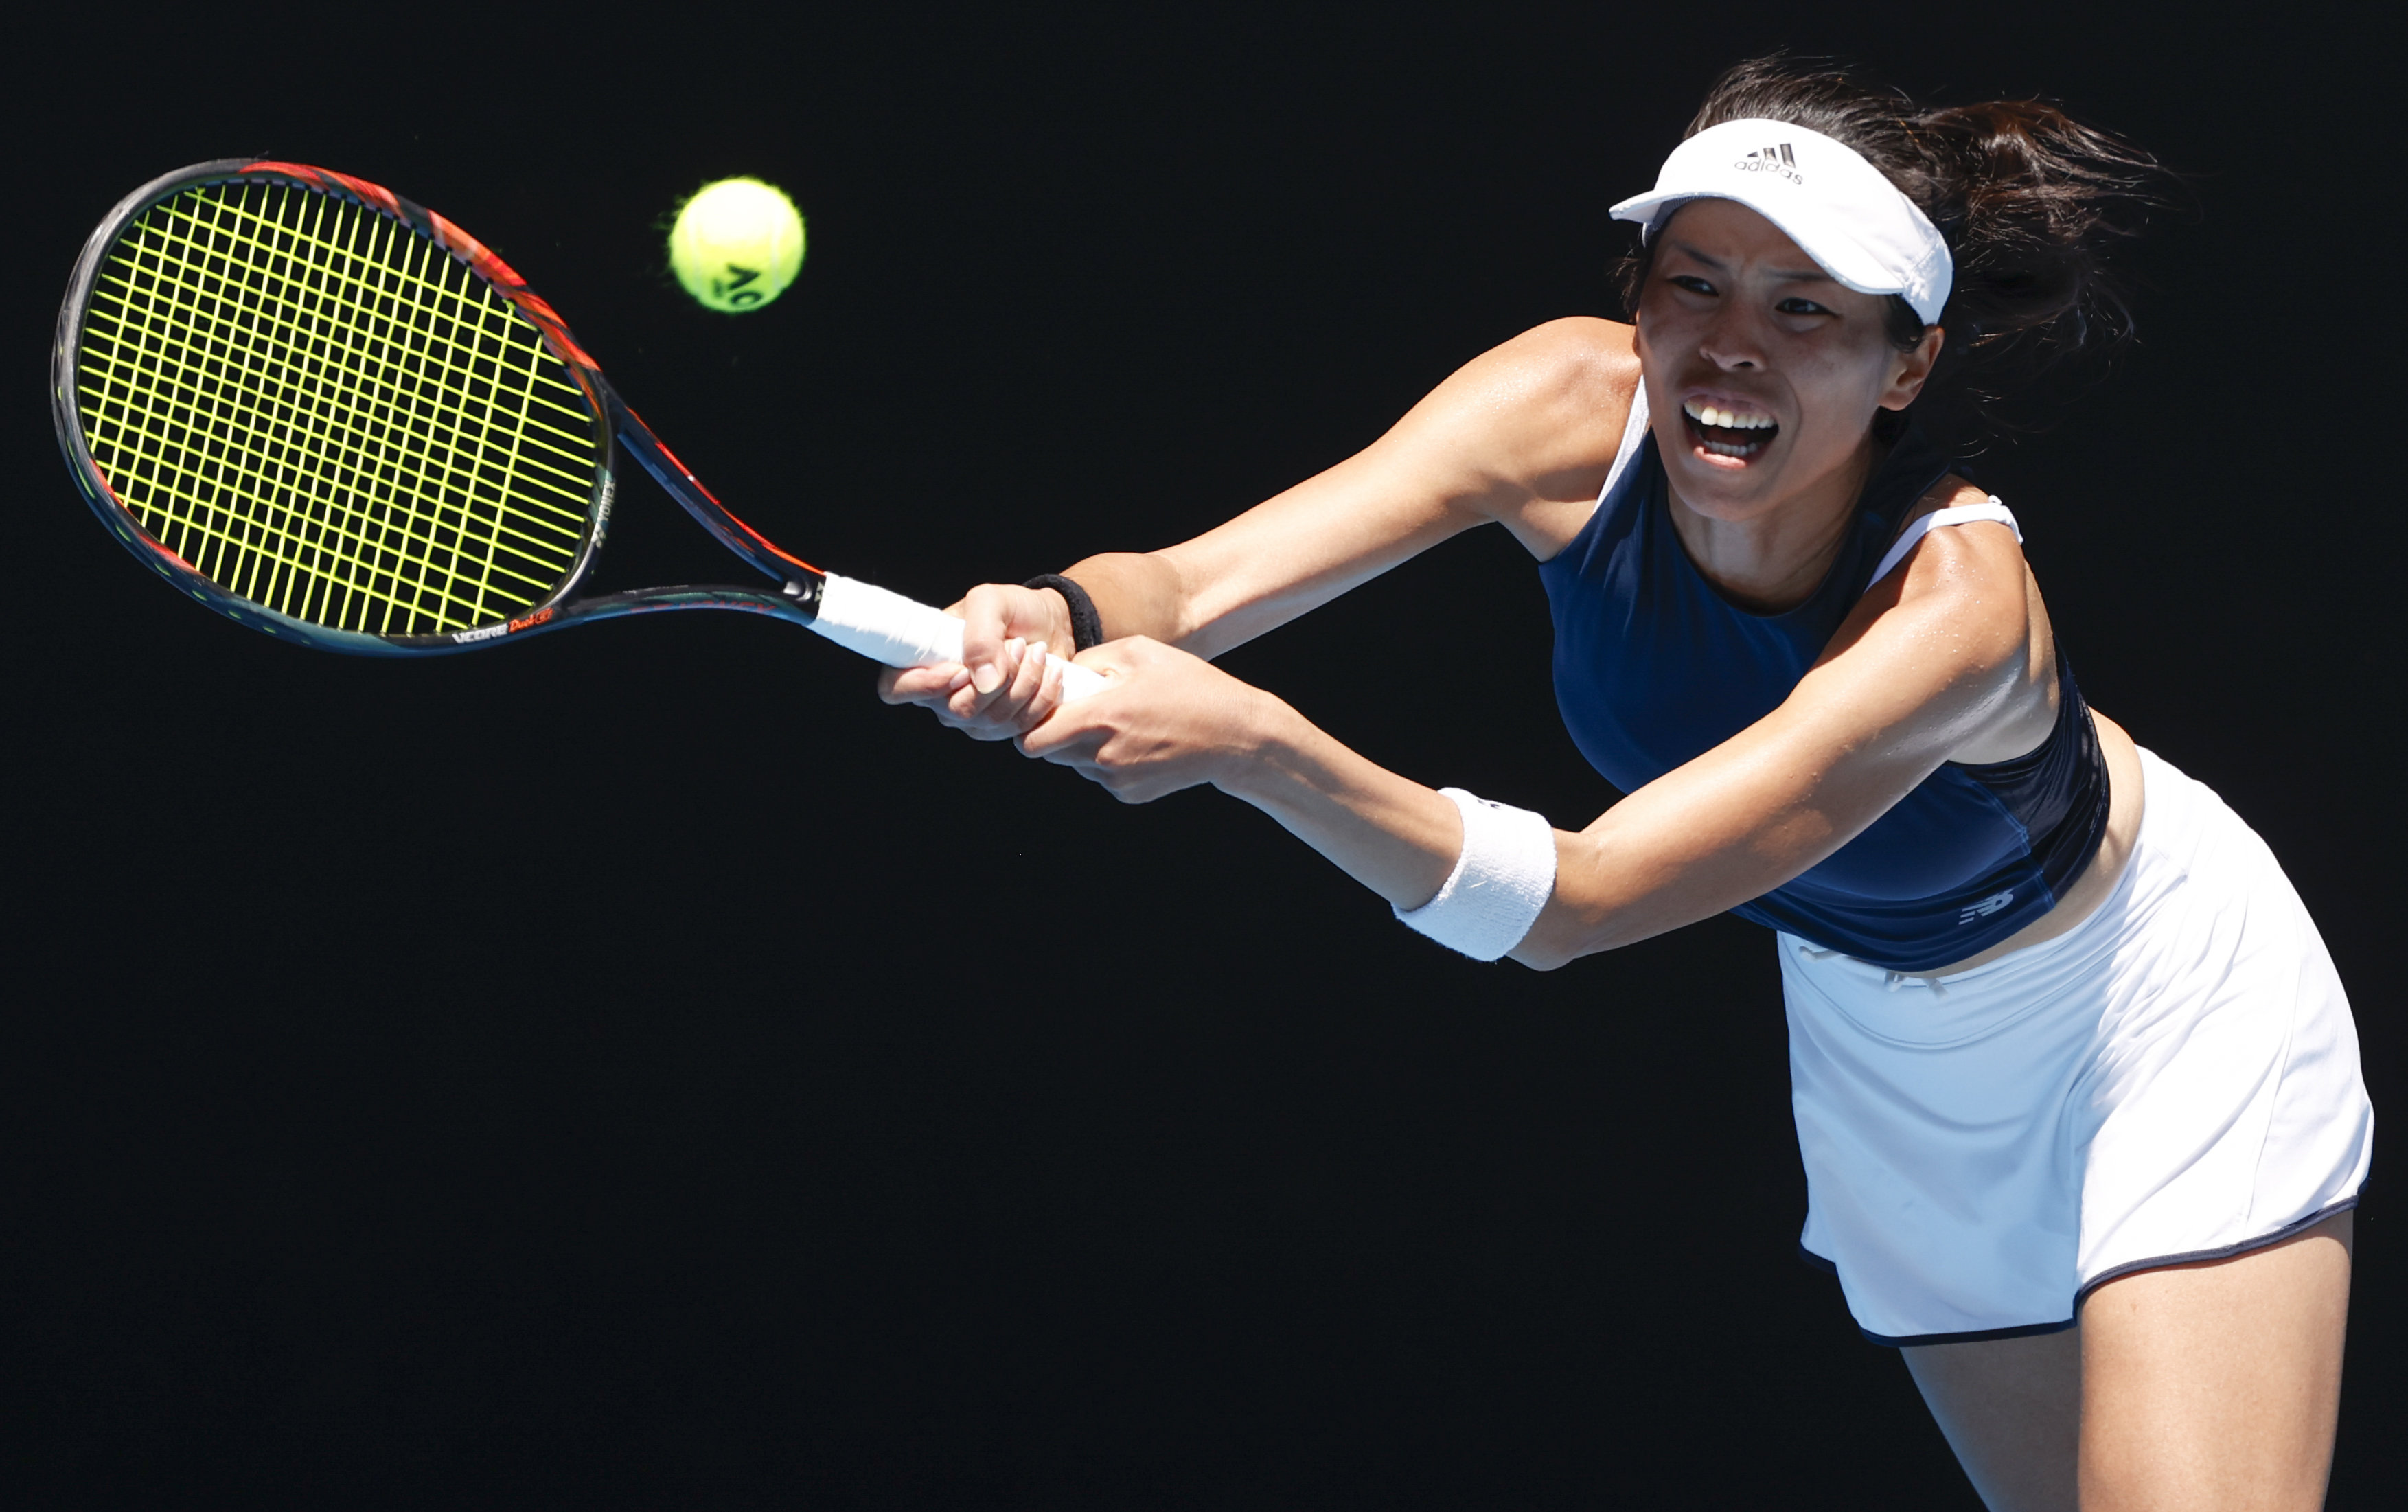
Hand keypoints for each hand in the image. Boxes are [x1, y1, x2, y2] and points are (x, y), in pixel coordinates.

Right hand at [877, 582, 1075, 739]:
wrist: (1050, 624)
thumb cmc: (1012, 609)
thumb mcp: (992, 602)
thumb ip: (981, 635)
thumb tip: (984, 683)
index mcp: (924, 661)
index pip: (895, 689)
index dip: (922, 687)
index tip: (960, 671)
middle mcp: (942, 696)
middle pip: (958, 710)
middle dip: (1000, 677)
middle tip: (1018, 646)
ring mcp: (973, 718)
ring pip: (993, 720)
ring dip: (1025, 683)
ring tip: (1036, 653)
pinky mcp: (1004, 728)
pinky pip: (1020, 728)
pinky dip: (1042, 698)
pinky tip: (1051, 673)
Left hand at [1016, 637, 1283, 801]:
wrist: (1236, 736)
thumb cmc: (1191, 685)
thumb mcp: (1140, 651)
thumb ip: (1090, 659)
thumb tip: (1061, 673)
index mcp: (1102, 718)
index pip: (1032, 738)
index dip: (1028, 723)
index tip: (1041, 707)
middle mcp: (1104, 756)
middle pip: (1048, 753)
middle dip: (1052, 732)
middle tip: (1076, 710)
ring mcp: (1117, 780)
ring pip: (1074, 764)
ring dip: (1080, 745)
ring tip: (1117, 722)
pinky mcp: (1130, 795)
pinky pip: (1100, 776)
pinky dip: (1105, 759)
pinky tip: (1136, 740)